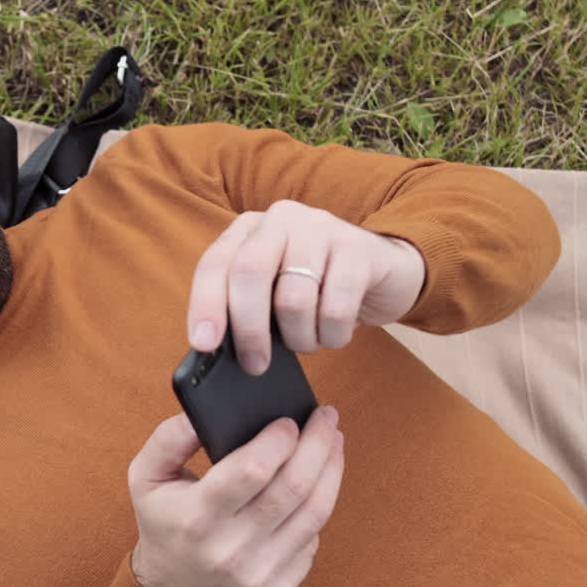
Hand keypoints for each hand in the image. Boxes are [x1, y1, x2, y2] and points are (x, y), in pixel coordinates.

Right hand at [127, 407, 343, 586]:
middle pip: (293, 487)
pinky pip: (312, 539)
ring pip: (314, 513)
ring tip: (333, 441)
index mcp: (195, 517)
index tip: (289, 420)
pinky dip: (318, 506)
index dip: (278, 440)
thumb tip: (200, 413)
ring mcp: (258, 573)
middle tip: (326, 416)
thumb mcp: (146, 477)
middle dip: (317, 444)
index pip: (251, 471)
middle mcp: (229, 550)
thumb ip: (168, 439)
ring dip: (331, 470)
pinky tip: (316, 485)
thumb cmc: (163, 522)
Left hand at [186, 199, 425, 374]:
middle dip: (248, 328)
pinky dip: (331, 335)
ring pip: (294, 298)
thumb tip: (215, 348)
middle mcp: (280, 220)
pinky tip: (333, 334)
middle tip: (255, 365)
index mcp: (248, 229)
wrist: (383, 272)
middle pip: (249, 273)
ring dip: (299, 337)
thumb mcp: (273, 292)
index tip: (203, 345)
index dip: (205, 305)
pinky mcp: (359, 249)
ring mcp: (322, 229)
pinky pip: (336, 308)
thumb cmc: (315, 289)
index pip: (214, 265)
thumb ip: (243, 307)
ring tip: (307, 342)